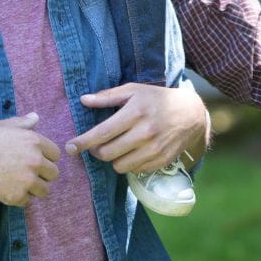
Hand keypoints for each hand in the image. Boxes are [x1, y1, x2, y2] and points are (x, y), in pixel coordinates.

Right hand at [0, 114, 61, 206]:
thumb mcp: (3, 125)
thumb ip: (23, 123)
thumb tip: (36, 117)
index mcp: (34, 141)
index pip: (55, 154)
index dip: (46, 157)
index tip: (35, 160)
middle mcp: (35, 161)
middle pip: (53, 174)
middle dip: (43, 174)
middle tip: (28, 173)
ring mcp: (27, 180)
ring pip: (44, 190)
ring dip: (34, 188)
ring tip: (20, 183)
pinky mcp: (17, 196)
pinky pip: (27, 201)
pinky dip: (20, 198)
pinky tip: (9, 189)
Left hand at [64, 83, 208, 173]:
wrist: (190, 114)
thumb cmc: (157, 99)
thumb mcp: (133, 90)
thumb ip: (107, 96)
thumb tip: (83, 100)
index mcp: (135, 112)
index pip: (102, 132)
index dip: (83, 142)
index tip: (70, 147)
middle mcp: (145, 132)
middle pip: (107, 153)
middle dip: (96, 151)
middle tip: (97, 144)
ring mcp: (154, 149)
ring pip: (119, 166)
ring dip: (112, 159)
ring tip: (117, 147)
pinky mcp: (161, 161)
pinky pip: (134, 170)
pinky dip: (128, 163)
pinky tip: (132, 151)